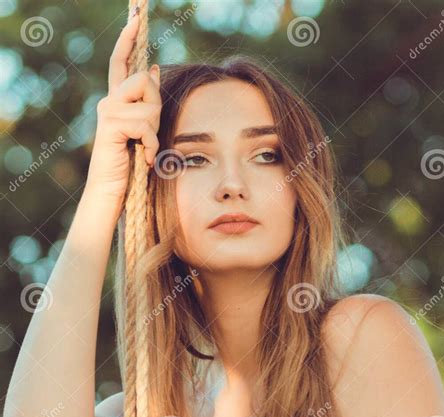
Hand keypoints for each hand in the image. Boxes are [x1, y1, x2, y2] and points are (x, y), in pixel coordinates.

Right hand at [85, 12, 160, 204]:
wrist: (113, 192)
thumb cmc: (131, 166)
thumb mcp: (144, 129)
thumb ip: (147, 102)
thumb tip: (154, 68)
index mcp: (117, 100)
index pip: (121, 62)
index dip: (128, 38)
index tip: (135, 16)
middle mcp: (109, 101)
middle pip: (145, 79)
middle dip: (157, 106)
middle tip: (149, 135)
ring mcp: (107, 111)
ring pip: (149, 102)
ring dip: (154, 130)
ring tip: (144, 148)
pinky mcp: (111, 125)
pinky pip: (145, 124)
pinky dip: (150, 144)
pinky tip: (143, 157)